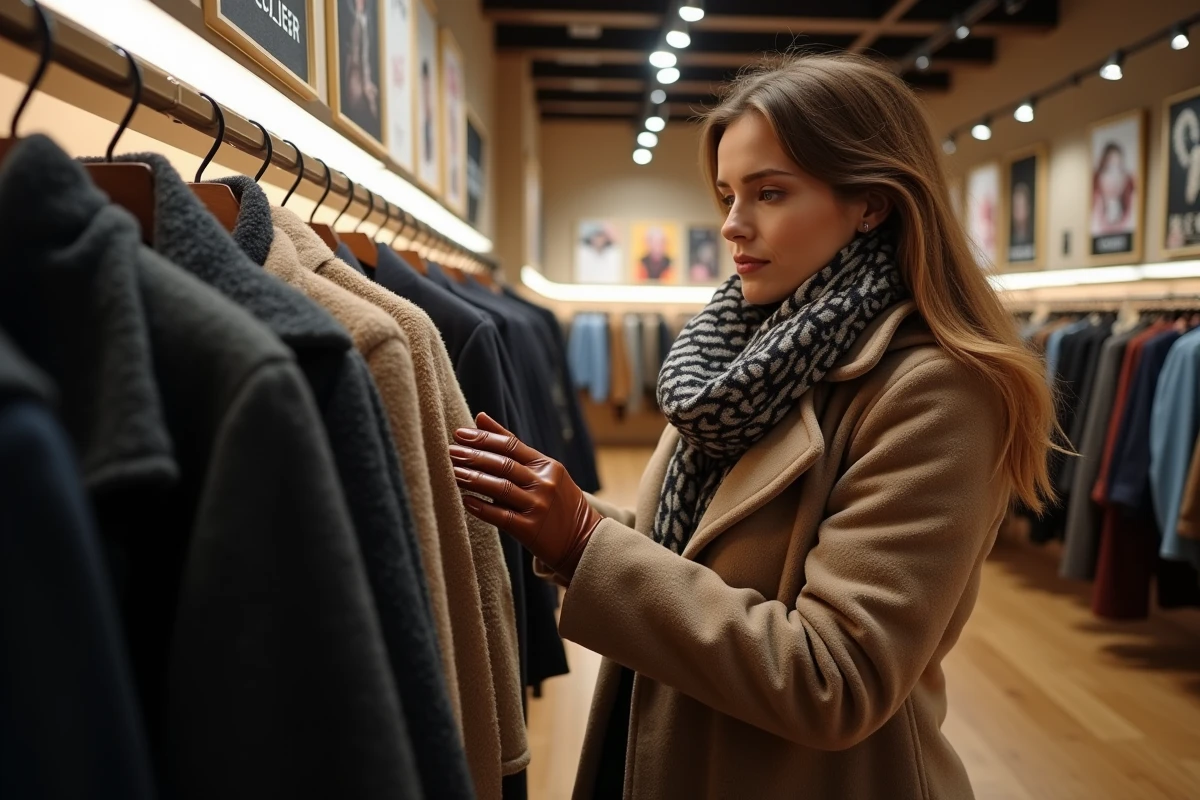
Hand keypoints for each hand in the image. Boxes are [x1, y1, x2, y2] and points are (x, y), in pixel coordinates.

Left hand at [451, 412, 601, 584]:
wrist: (584, 540)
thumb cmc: (559, 502)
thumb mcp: (546, 471)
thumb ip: (514, 447)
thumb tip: (480, 417)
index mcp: (548, 466)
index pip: (511, 446)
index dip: (483, 438)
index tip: (460, 433)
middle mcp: (544, 484)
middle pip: (503, 465)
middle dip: (474, 456)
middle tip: (451, 451)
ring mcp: (538, 507)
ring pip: (500, 489)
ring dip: (474, 479)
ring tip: (453, 472)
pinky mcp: (531, 531)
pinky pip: (501, 516)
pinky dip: (482, 508)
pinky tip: (466, 501)